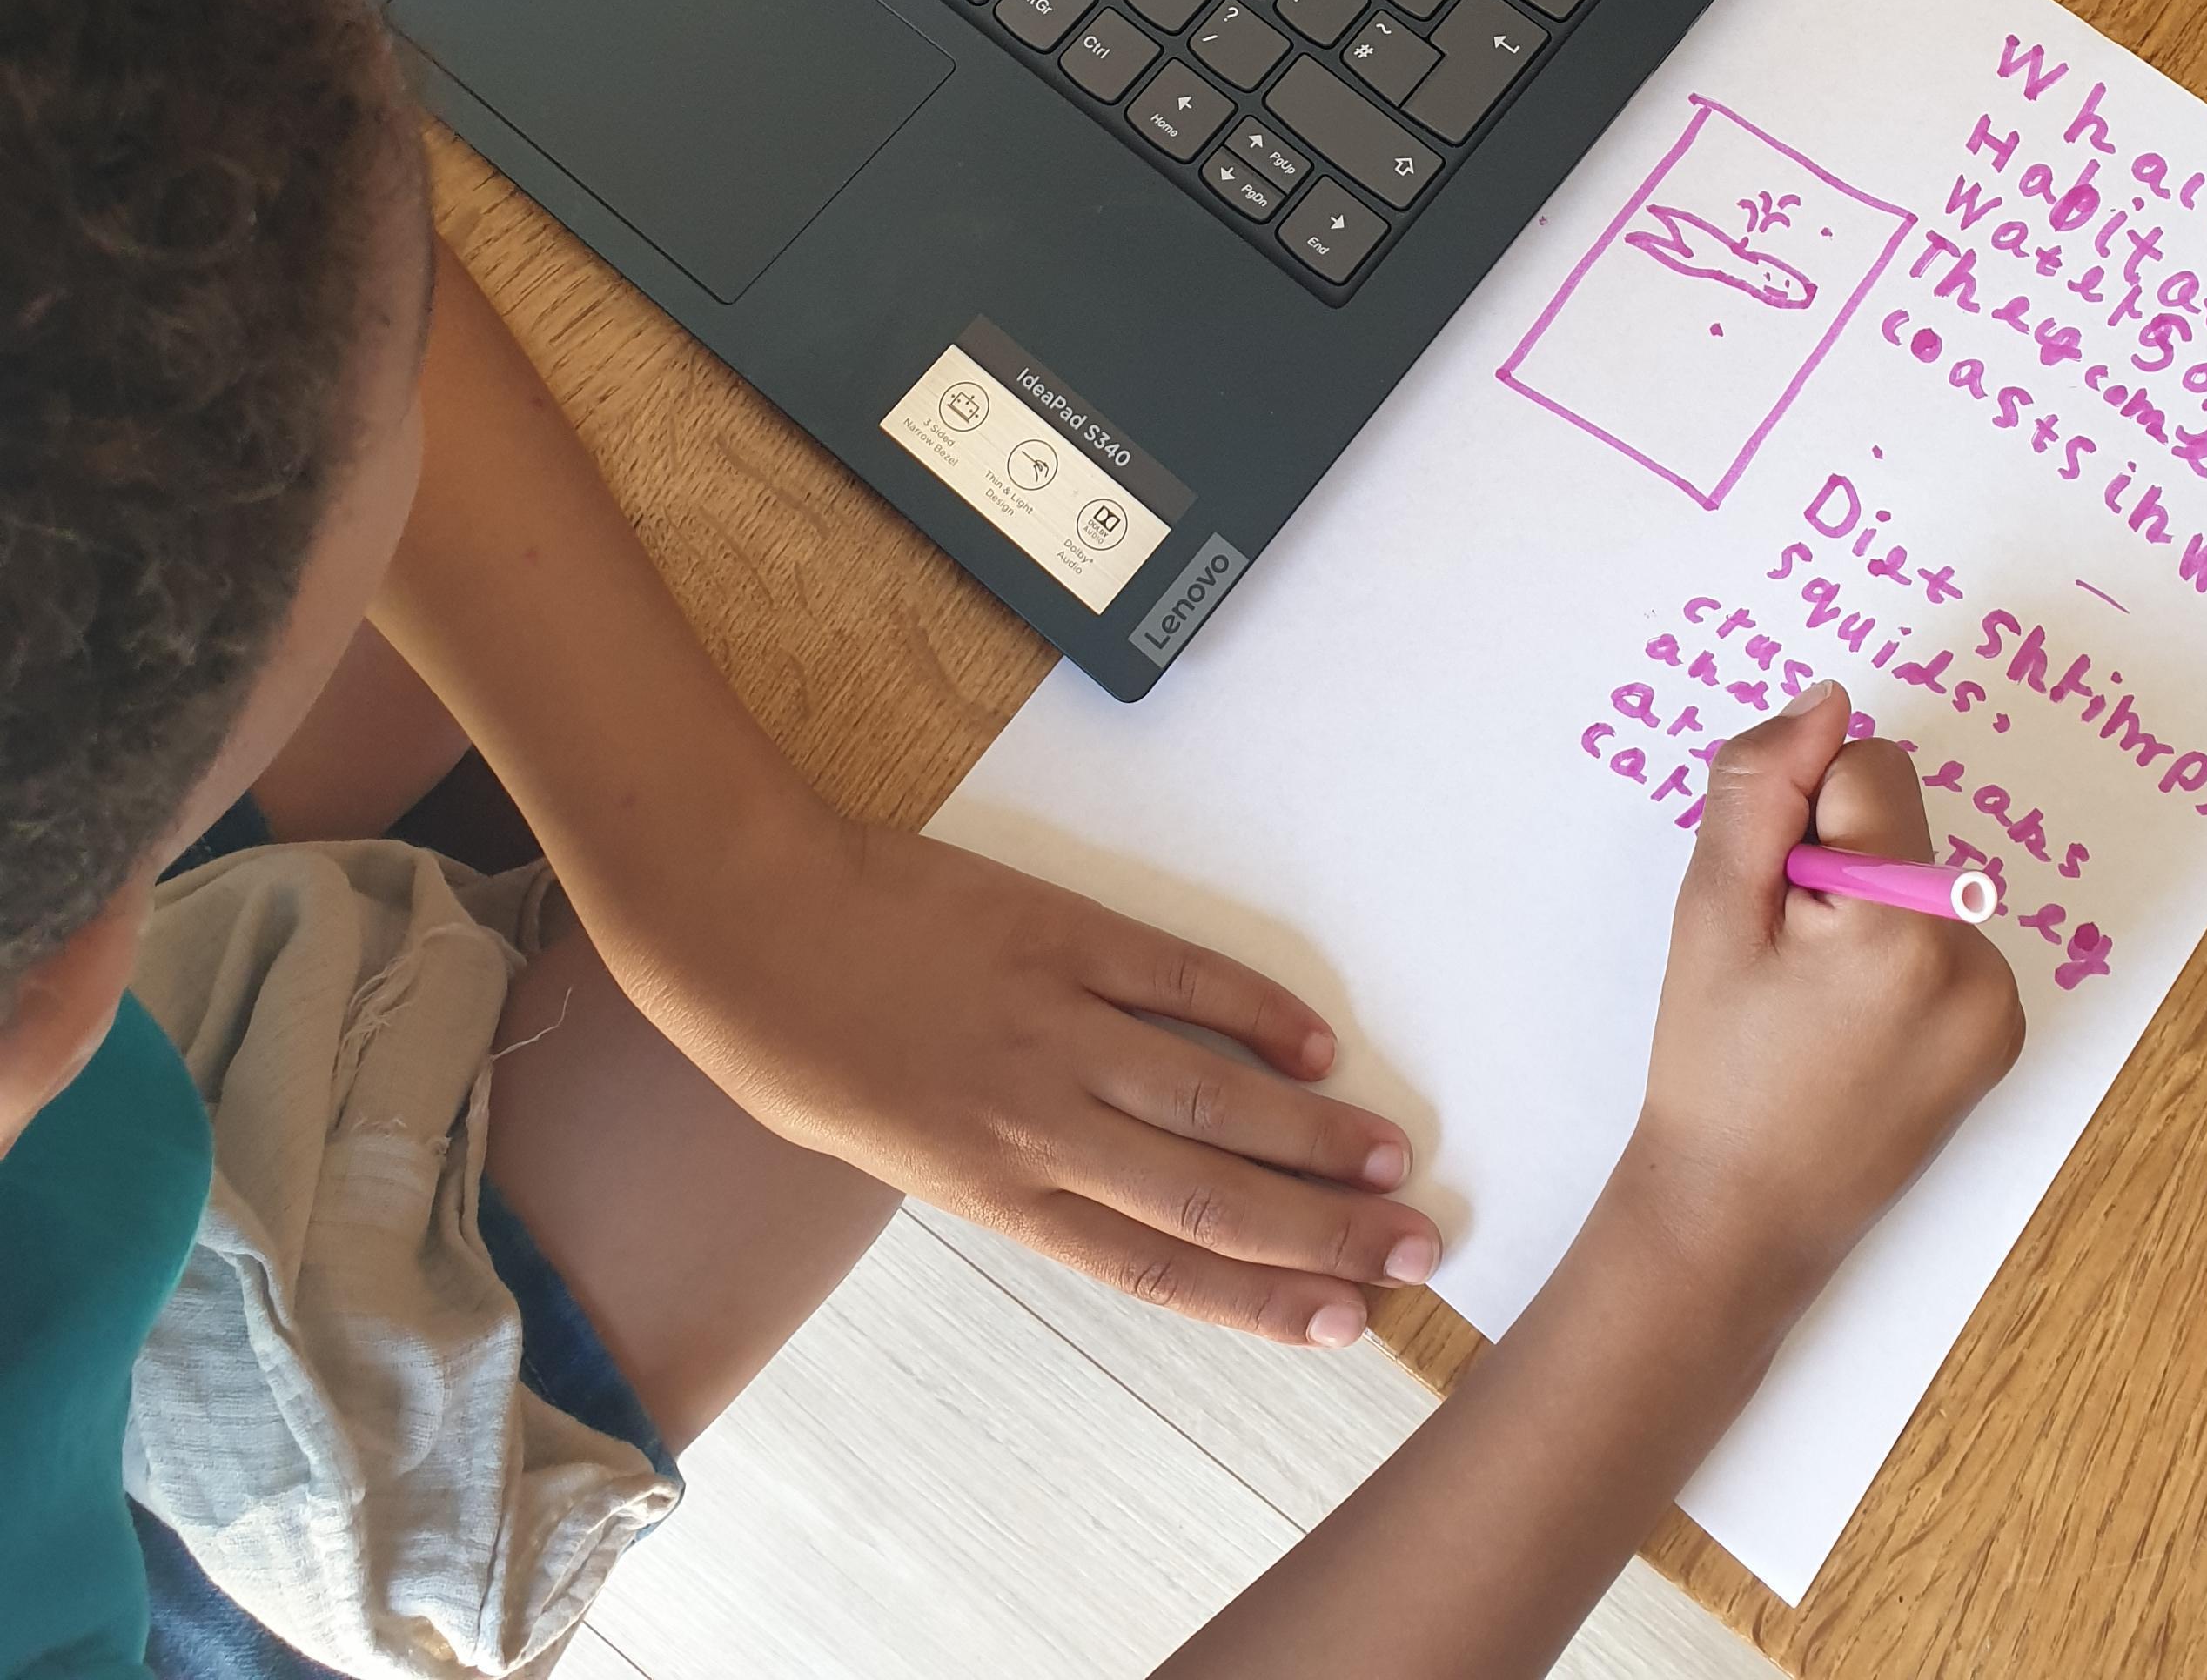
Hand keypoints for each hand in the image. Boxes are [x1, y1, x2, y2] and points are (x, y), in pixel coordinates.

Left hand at [617, 813, 1442, 1346]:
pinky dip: (1255, 1010)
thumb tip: (1109, 1183)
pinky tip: (1312, 1043)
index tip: (1345, 1324)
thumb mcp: (895, 1147)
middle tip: (1416, 1249)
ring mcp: (1056, 1025)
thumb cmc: (801, 1043)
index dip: (1264, 1302)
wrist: (747, 923)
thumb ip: (1007, 1169)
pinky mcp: (1062, 934)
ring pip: (1215, 1096)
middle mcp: (1038, 1124)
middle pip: (1211, 1197)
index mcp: (995, 1191)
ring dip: (1314, 1135)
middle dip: (1324, 1235)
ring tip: (1391, 1160)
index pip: (1160, 1269)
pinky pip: (1180, 979)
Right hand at [1605, 683, 2022, 1341]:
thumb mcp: (1710, 906)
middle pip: (1900, 823)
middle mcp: (1977, 961)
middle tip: (1781, 962)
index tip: (1771, 902)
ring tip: (1811, 1003)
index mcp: (1904, 925)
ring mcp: (2000, 1006)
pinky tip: (1848, 1026)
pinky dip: (1894, 956)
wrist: (1740, 1214)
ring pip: (1919, 877)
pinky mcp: (2001, 1036)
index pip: (1868, 767)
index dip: (1800, 818)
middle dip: (1834, 862)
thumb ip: (1761, 783)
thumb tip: (1830, 701)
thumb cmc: (1713, 1060)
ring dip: (1863, 909)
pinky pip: (1943, 935)